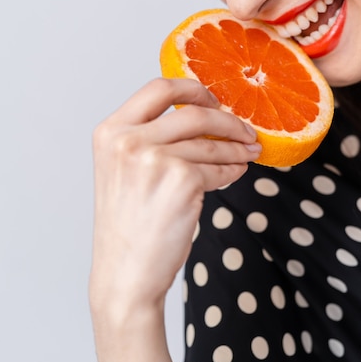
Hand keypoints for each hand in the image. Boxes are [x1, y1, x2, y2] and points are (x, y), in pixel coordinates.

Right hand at [89, 77, 259, 319]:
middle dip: (228, 120)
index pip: (159, 88)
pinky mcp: (182, 181)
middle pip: (194, 112)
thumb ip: (151, 137)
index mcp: (111, 131)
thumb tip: (204, 115)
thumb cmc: (128, 224)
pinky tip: (237, 171)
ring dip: (237, 148)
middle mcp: (128, 140)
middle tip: (246, 130)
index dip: (192, 89)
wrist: (125, 273)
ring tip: (249, 152)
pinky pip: (219, 168)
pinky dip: (233, 169)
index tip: (213, 99)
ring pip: (211, 143)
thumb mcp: (125, 168)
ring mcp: (154, 159)